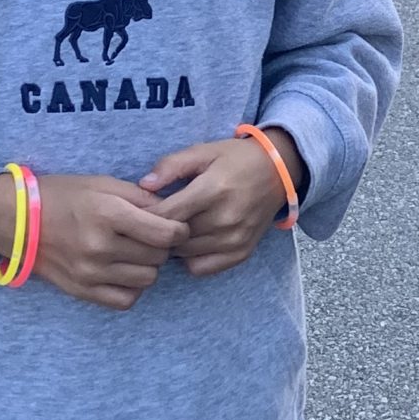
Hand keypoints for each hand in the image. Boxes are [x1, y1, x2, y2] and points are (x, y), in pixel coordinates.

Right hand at [0, 168, 185, 310]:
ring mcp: (90, 272)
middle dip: (161, 246)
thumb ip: (141, 198)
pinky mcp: (82, 290)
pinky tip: (124, 271)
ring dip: (148, 266)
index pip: (166, 234)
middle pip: (158, 257)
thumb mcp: (103, 184)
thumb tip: (172, 213)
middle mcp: (100, 246)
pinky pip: (126, 300)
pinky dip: (132, 287)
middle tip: (150, 236)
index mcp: (108, 214)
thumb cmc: (63, 196)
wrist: (18, 220)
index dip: (179, 230)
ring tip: (135, 252)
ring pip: (147, 279)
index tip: (175, 226)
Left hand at [139, 129, 305, 277]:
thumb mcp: (203, 151)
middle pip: (172, 237)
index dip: (146, 214)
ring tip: (169, 228)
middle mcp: (225, 218)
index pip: (167, 214)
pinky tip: (190, 241)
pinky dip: (189, 258)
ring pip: (183, 254)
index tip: (139, 209)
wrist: (279, 172)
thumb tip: (144, 185)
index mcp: (213, 190)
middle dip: (156, 230)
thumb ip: (171, 165)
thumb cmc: (236, 159)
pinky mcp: (241, 252)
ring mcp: (234, 239)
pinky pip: (201, 268)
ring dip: (172, 245)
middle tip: (150, 220)